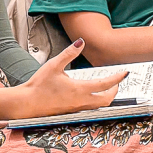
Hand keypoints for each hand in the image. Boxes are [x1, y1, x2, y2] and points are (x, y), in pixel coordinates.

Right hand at [0, 39, 126, 120]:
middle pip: (107, 99)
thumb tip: (81, 42)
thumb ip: (69, 53)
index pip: (105, 84)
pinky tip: (90, 94)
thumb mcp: (53, 65)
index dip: (118, 78)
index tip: (125, 72)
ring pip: (99, 105)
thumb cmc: (39, 85)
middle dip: (114, 90)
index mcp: (80, 89)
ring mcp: (77, 107)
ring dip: (106, 96)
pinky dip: (96, 100)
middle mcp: (81, 101)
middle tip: (116, 81)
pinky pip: (90, 108)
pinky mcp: (71, 111)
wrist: (27, 104)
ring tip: (106, 87)